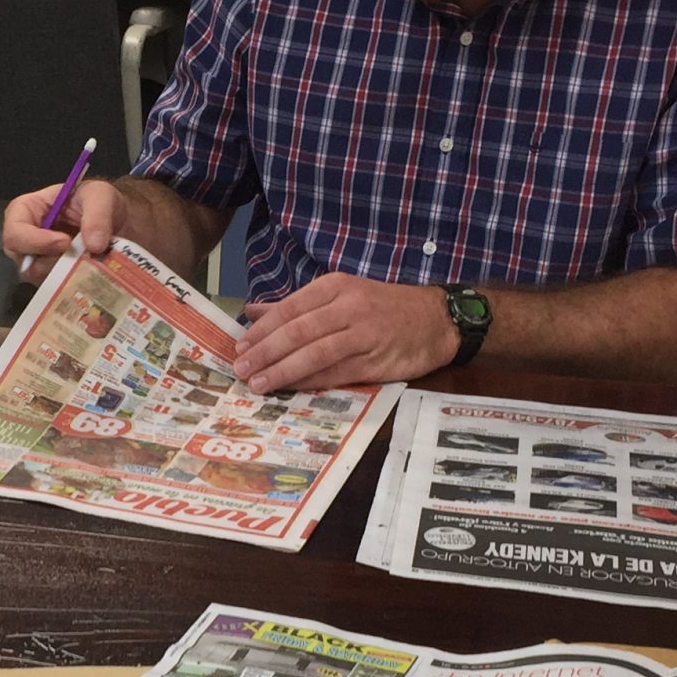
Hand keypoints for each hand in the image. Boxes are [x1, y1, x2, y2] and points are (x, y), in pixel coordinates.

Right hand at [5, 175, 126, 283]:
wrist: (115, 220)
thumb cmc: (97, 200)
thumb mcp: (100, 195)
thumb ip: (98, 214)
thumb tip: (94, 246)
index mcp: (25, 211)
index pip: (14, 232)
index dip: (35, 241)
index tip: (66, 242)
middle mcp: (26, 240)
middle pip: (24, 262)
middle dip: (53, 261)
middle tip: (81, 255)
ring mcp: (38, 262)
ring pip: (41, 278)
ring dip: (66, 273)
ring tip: (90, 261)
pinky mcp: (53, 278)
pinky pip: (56, 289)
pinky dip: (75, 282)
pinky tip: (91, 272)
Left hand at [235, 274, 458, 392]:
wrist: (437, 319)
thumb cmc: (383, 307)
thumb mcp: (341, 294)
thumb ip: (296, 305)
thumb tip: (252, 311)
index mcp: (336, 287)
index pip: (290, 309)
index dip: (262, 330)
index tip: (239, 347)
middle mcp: (348, 307)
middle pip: (298, 331)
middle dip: (265, 352)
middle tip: (241, 369)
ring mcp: (363, 334)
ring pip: (315, 354)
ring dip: (282, 371)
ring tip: (258, 383)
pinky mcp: (375, 361)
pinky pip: (335, 373)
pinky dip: (310, 382)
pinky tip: (290, 389)